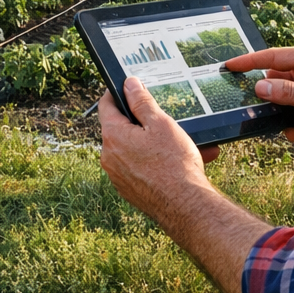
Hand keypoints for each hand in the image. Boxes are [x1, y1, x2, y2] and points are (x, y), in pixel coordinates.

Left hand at [99, 77, 270, 292]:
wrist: (186, 208)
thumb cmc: (174, 162)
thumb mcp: (160, 123)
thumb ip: (141, 102)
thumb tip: (129, 84)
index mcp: (112, 135)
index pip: (106, 105)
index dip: (117, 93)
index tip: (129, 87)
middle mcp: (109, 156)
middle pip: (122, 129)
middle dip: (144, 122)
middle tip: (166, 118)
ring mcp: (118, 176)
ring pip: (136, 150)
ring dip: (157, 144)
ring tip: (187, 142)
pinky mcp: (129, 190)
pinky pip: (142, 168)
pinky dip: (158, 162)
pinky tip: (185, 161)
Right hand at [223, 44, 293, 148]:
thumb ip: (287, 92)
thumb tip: (260, 87)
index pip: (273, 57)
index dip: (249, 61)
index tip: (230, 65)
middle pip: (275, 79)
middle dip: (267, 95)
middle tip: (253, 106)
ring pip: (281, 97)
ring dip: (281, 112)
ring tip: (284, 124)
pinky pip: (291, 111)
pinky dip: (291, 122)